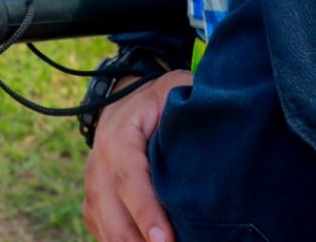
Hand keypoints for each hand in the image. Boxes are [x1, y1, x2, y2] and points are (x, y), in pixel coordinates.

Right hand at [83, 69, 192, 241]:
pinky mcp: (94, 207)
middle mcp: (98, 168)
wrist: (121, 100)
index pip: (129, 180)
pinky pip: (107, 236)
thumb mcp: (174, 89)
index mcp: (118, 139)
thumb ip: (192, 103)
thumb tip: (222, 127)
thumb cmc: (157, 99)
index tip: (165, 239)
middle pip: (114, 217)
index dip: (146, 212)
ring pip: (109, 233)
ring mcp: (93, 191)